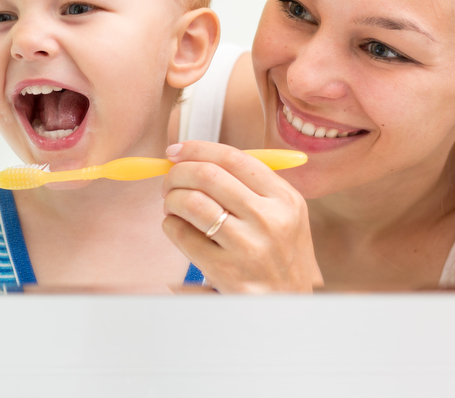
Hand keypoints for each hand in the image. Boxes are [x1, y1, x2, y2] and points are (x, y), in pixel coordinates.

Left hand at [161, 140, 322, 292]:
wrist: (285, 305)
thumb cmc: (277, 253)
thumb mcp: (283, 214)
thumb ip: (248, 184)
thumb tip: (193, 157)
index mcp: (284, 198)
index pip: (233, 158)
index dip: (197, 149)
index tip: (176, 151)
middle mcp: (269, 218)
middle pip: (207, 175)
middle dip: (177, 173)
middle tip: (168, 180)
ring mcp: (248, 246)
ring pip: (191, 202)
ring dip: (171, 199)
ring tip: (171, 205)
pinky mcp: (226, 270)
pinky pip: (181, 234)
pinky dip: (170, 225)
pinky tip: (176, 228)